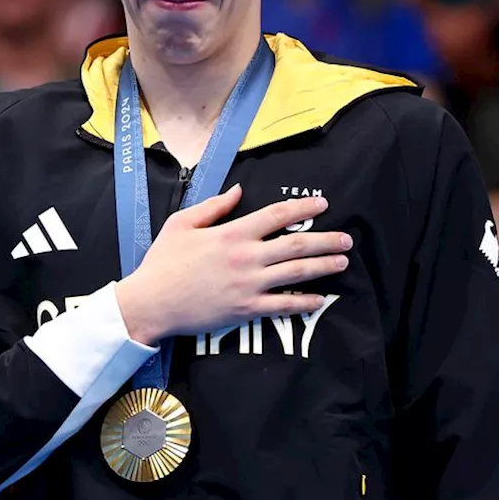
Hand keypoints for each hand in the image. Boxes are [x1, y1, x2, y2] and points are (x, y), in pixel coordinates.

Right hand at [116, 185, 350, 345]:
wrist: (151, 302)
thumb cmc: (163, 261)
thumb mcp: (182, 223)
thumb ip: (214, 206)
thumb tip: (240, 189)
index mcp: (232, 233)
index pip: (276, 215)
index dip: (303, 207)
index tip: (323, 204)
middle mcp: (246, 257)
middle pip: (296, 244)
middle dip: (326, 240)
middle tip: (347, 239)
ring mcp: (249, 285)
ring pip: (295, 273)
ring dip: (322, 266)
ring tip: (342, 262)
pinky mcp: (246, 310)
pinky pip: (282, 306)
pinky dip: (303, 303)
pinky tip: (319, 299)